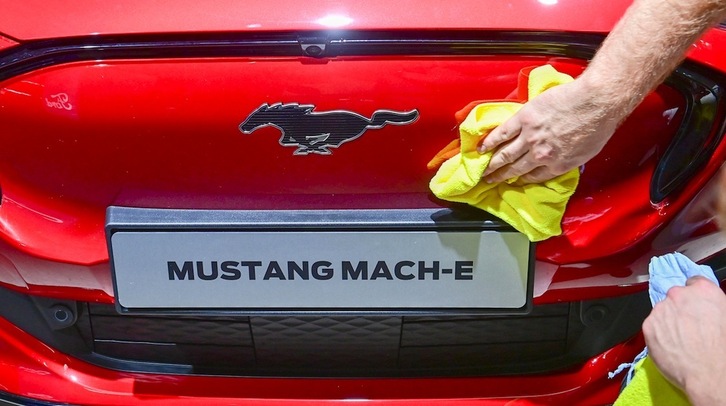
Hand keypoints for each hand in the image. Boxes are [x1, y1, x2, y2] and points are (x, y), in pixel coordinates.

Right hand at [478, 78, 623, 183]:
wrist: (597, 103)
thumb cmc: (599, 125)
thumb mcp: (587, 153)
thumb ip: (569, 159)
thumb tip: (560, 158)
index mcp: (556, 165)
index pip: (534, 176)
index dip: (522, 179)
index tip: (514, 180)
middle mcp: (540, 155)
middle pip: (515, 168)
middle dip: (500, 176)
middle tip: (489, 180)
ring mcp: (530, 137)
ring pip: (505, 153)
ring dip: (492, 163)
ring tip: (483, 169)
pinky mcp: (524, 119)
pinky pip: (502, 133)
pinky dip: (490, 141)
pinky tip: (482, 147)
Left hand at [642, 276, 725, 404]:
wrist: (710, 373)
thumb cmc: (723, 349)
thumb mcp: (725, 316)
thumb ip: (713, 306)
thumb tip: (708, 310)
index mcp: (703, 290)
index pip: (693, 282)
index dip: (695, 295)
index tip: (694, 305)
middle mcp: (678, 295)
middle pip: (675, 297)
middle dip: (679, 309)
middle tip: (688, 327)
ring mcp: (660, 309)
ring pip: (662, 312)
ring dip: (667, 321)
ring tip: (679, 340)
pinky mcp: (648, 325)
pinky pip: (652, 326)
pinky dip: (658, 334)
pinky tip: (670, 347)